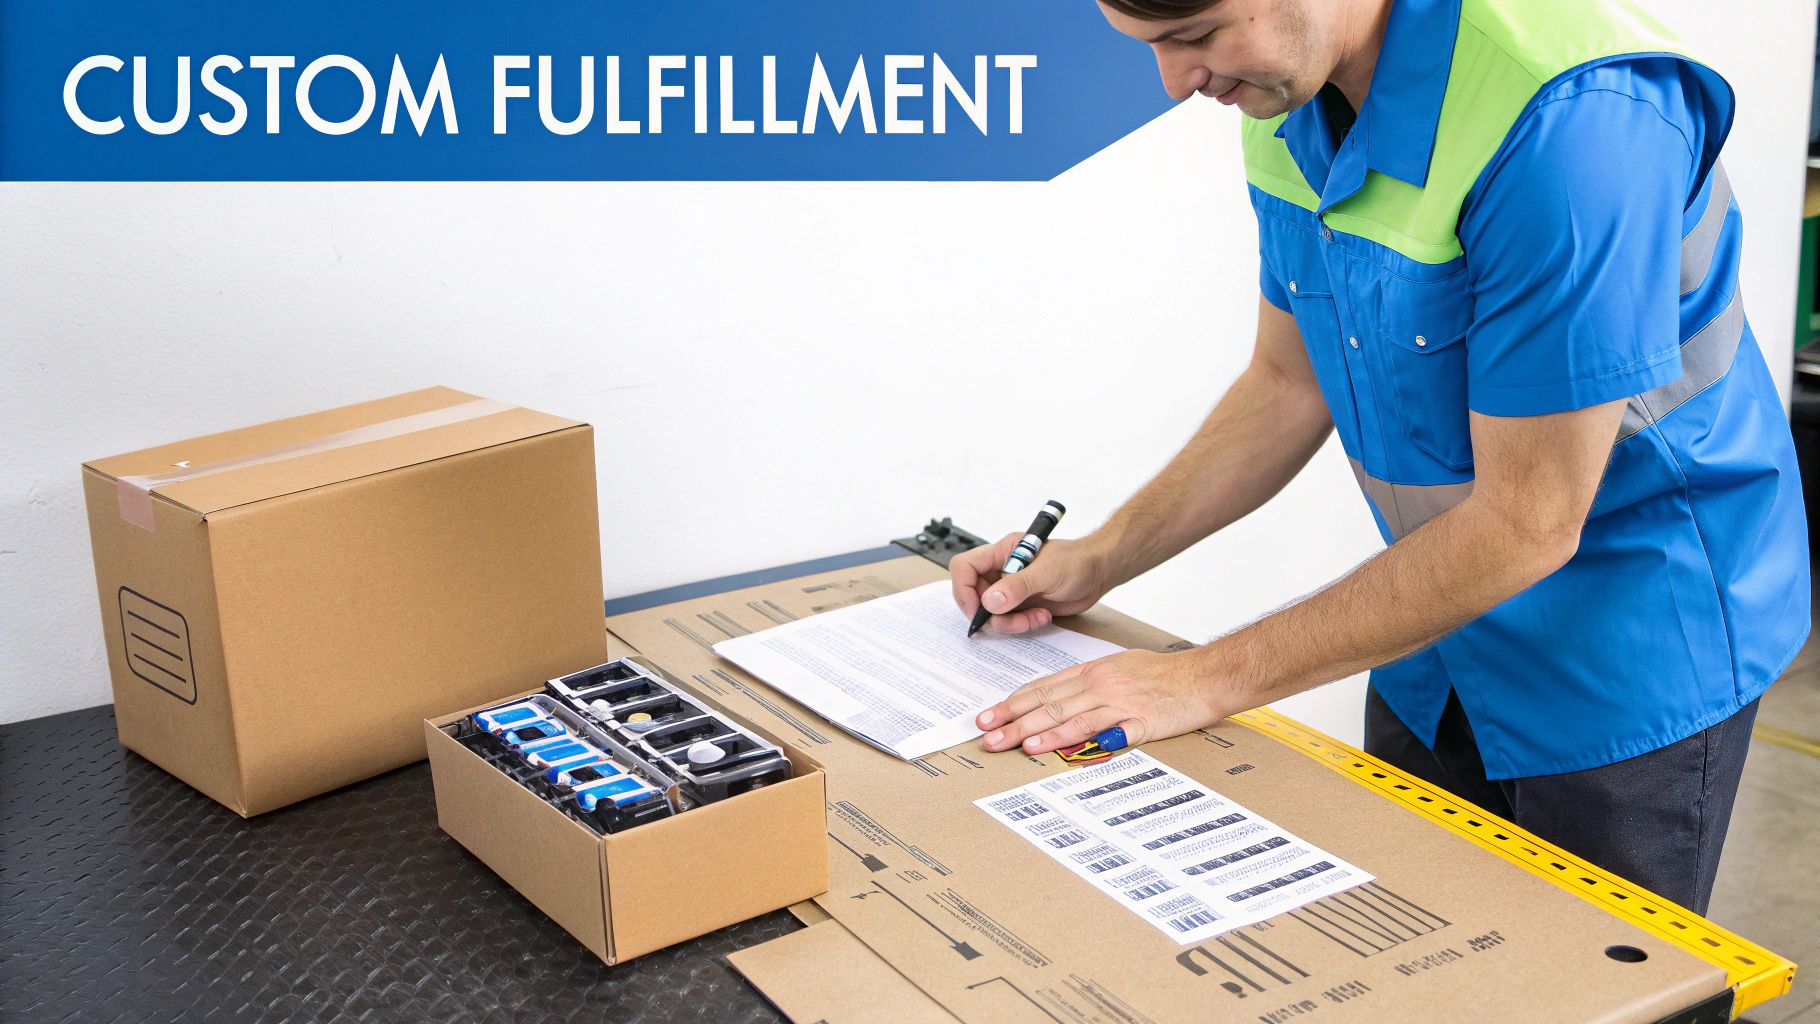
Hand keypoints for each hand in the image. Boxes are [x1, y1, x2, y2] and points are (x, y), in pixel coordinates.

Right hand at [949, 532, 1112, 634]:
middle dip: (990, 614)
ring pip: (991, 613)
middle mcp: (1001, 571)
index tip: (980, 609)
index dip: (964, 590)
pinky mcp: (1021, 605)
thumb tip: (989, 602)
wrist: (1099, 573)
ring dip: (1010, 623)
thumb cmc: (1077, 561)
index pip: (964, 567)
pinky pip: (1008, 621)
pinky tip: (1042, 617)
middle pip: (974, 596)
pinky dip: (1021, 625)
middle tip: (1011, 621)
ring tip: (1035, 617)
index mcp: (1001, 553)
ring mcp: (1010, 589)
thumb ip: (1017, 586)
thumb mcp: (1047, 572)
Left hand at [975, 647, 1229, 753]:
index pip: (1042, 687)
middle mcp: (1100, 683)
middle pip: (1047, 703)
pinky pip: (1101, 732)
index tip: (988, 716)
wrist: (1205, 676)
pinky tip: (1055, 748)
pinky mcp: (1138, 721)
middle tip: (985, 735)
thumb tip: (1058, 696)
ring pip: (1068, 715)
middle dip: (1012, 720)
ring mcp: (1118, 702)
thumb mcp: (1119, 667)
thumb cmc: (1164, 674)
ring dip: (1036, 731)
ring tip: (1011, 744)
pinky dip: (1075, 740)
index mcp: (1093, 671)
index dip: (1012, 703)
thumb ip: (1088, 682)